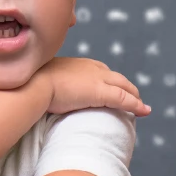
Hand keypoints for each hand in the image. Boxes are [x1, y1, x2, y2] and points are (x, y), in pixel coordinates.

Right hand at [36, 57, 150, 115]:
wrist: (33, 84)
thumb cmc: (31, 84)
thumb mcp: (43, 80)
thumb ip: (48, 83)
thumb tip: (40, 91)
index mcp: (78, 64)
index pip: (101, 71)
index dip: (109, 81)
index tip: (111, 89)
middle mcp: (91, 68)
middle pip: (116, 78)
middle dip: (126, 88)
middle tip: (133, 98)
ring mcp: (97, 79)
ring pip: (124, 87)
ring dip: (134, 96)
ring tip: (141, 106)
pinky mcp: (101, 93)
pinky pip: (124, 99)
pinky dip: (136, 105)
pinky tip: (144, 111)